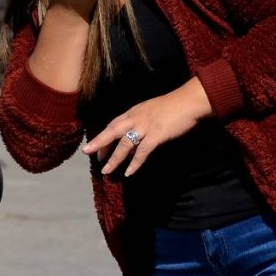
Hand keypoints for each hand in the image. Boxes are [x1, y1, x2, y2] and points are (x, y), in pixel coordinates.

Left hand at [81, 78, 212, 176]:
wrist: (189, 102)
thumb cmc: (173, 106)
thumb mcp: (151, 111)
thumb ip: (141, 122)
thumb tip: (134, 139)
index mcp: (134, 112)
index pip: (113, 124)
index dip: (103, 136)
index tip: (95, 147)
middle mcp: (136, 118)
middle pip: (112, 131)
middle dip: (99, 143)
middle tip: (87, 153)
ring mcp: (145, 126)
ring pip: (124, 144)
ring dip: (114, 158)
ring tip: (106, 171)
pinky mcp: (156, 135)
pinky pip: (142, 152)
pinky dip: (135, 163)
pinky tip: (129, 173)